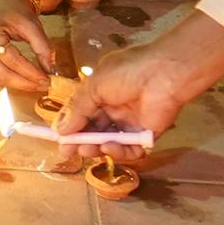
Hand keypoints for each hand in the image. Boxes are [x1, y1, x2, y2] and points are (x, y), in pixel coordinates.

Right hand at [0, 0, 53, 88]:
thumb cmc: (12, 8)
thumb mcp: (31, 23)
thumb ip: (43, 46)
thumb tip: (51, 70)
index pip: (13, 61)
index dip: (31, 74)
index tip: (48, 80)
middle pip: (2, 75)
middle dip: (25, 83)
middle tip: (43, 86)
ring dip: (17, 84)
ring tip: (35, 84)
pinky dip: (8, 79)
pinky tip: (22, 79)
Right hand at [54, 45, 198, 144]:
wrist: (164, 74)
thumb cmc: (128, 72)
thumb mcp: (95, 86)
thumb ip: (77, 109)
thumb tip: (60, 129)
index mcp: (101, 93)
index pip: (82, 114)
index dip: (70, 128)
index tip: (59, 142)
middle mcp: (115, 109)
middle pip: (94, 132)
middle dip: (81, 142)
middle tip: (70, 151)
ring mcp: (130, 123)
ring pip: (110, 143)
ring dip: (97, 148)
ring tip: (89, 149)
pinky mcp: (146, 135)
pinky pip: (130, 150)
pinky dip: (119, 152)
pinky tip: (110, 146)